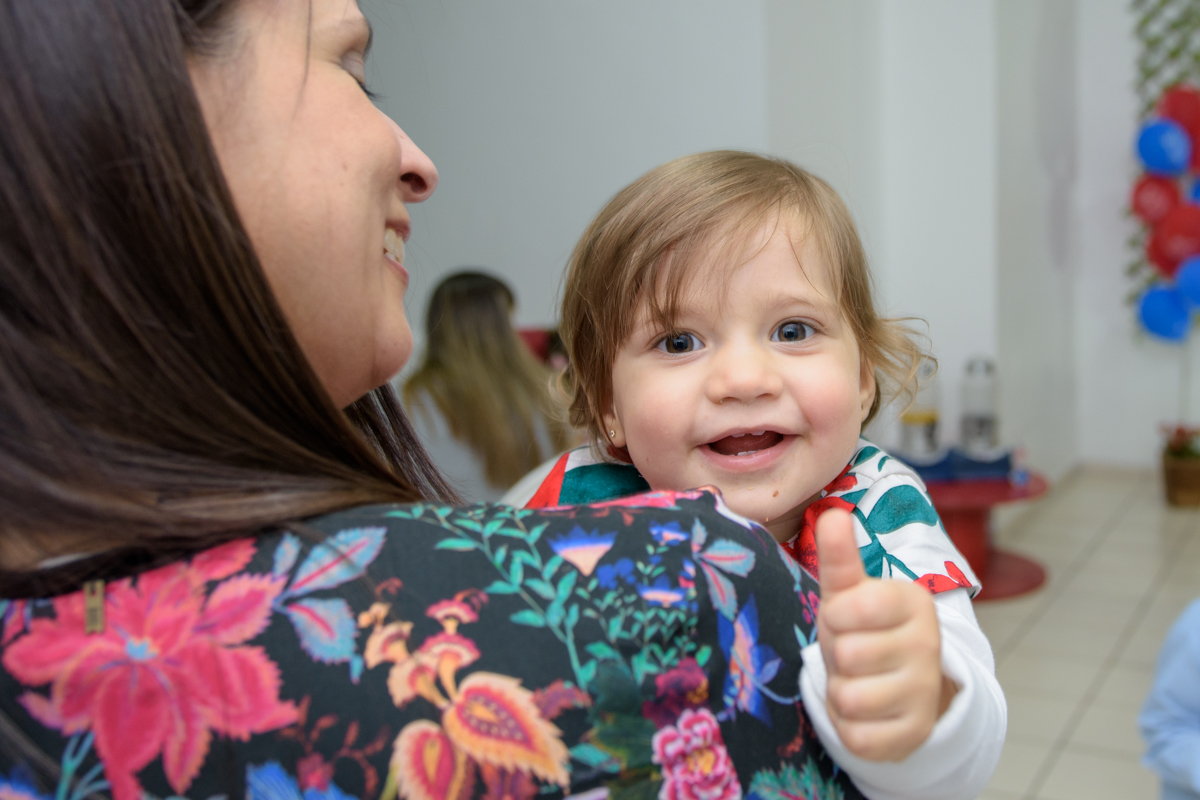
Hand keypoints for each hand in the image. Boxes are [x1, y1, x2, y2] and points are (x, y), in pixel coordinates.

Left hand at [815, 508, 956, 761]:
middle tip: (853, 654)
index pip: (851, 607)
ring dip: (841, 693)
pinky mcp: (916, 734)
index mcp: (913, 602)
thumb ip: (839, 555)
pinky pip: (858, 737)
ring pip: (850, 697)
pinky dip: (849, 727)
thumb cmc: (862, 629)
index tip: (848, 618)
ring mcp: (926, 692)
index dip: (836, 617)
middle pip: (847, 654)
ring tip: (857, 681)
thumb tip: (832, 513)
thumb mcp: (848, 591)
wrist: (897, 687)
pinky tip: (866, 713)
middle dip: (837, 657)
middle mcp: (929, 646)